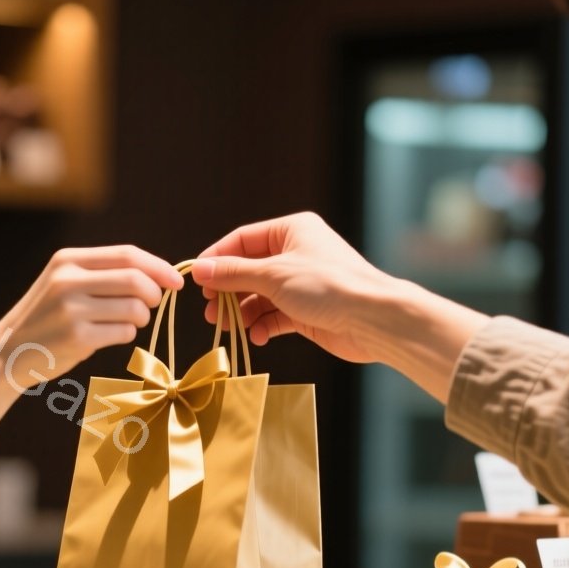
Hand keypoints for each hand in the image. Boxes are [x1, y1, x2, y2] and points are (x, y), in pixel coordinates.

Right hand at [0, 247, 183, 390]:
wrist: (6, 352)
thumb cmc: (47, 318)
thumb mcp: (64, 283)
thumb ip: (101, 274)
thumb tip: (158, 276)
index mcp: (67, 260)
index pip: (127, 254)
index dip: (158, 267)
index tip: (176, 281)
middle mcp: (68, 280)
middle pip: (135, 279)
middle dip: (154, 294)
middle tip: (151, 305)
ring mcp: (71, 309)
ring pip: (134, 308)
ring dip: (141, 317)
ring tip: (128, 322)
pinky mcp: (76, 337)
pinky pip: (124, 332)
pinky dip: (127, 334)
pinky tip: (108, 336)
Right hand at [192, 212, 405, 363]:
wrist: (372, 319)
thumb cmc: (327, 286)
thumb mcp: (273, 275)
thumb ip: (234, 273)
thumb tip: (199, 269)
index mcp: (291, 230)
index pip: (242, 240)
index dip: (217, 259)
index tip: (197, 279)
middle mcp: (295, 253)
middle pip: (248, 270)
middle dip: (229, 291)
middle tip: (211, 311)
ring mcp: (300, 283)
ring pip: (259, 296)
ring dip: (243, 312)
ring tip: (229, 327)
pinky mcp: (306, 310)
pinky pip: (274, 316)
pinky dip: (262, 326)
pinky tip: (256, 336)